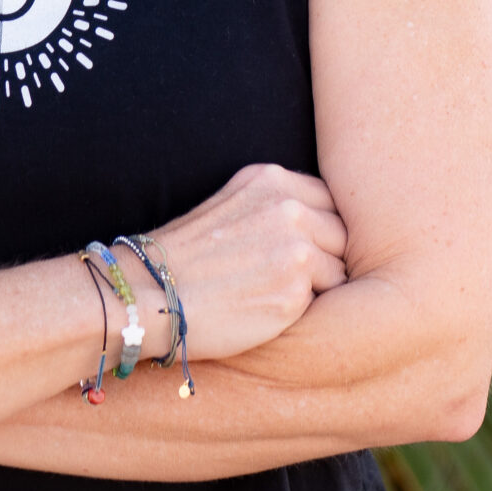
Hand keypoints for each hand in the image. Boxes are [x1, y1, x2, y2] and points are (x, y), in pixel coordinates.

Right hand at [135, 163, 348, 361]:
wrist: (149, 294)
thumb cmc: (189, 257)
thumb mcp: (232, 205)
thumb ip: (278, 203)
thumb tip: (329, 222)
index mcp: (271, 180)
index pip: (330, 201)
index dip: (320, 230)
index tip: (303, 249)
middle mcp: (287, 207)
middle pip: (342, 234)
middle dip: (326, 257)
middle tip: (292, 278)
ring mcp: (295, 248)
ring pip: (339, 269)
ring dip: (319, 287)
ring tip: (277, 294)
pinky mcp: (295, 291)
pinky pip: (324, 303)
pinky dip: (304, 310)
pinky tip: (269, 310)